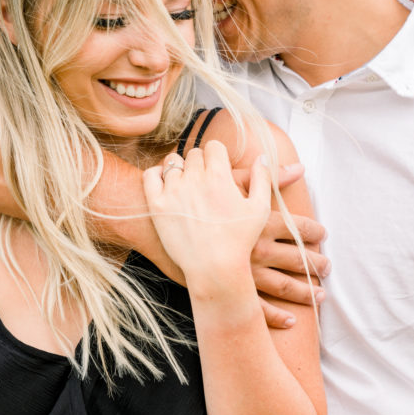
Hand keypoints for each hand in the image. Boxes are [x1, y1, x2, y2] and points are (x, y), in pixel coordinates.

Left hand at [143, 141, 270, 282]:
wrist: (214, 268)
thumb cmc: (240, 241)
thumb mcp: (259, 209)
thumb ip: (263, 178)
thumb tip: (263, 156)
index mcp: (219, 176)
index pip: (213, 147)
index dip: (218, 156)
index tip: (219, 170)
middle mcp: (194, 179)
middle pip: (194, 154)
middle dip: (201, 164)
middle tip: (205, 183)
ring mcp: (173, 191)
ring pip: (172, 162)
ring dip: (180, 169)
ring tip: (187, 186)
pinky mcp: (157, 205)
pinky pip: (151, 175)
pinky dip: (157, 175)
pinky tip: (167, 186)